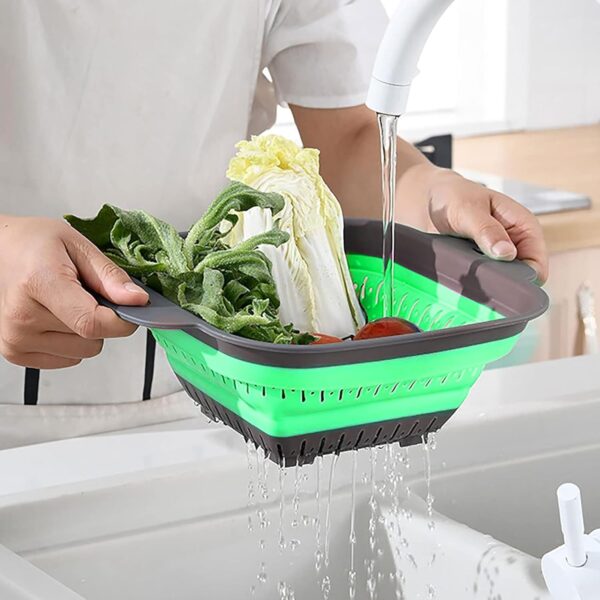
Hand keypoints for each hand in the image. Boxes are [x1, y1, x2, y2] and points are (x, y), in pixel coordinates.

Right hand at [0, 216, 148, 368]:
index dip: (122, 321)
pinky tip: (56, 316)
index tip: (132, 308)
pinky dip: (71, 340)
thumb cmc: (34, 244)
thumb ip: (110, 276)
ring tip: (67, 302)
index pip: (92, 323)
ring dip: (85, 331)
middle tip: (85, 293)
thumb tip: (138, 300)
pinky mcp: (15, 352)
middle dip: (102, 319)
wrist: (0, 251)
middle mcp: (22, 317)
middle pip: (92, 340)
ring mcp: (15, 338)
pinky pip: (68, 359)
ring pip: (83, 352)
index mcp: (39, 283)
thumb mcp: (79, 245)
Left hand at [403, 164, 548, 281]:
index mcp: (524, 226)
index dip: (524, 277)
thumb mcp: (468, 210)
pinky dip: (473, 281)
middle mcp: (515, 244)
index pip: (536, 263)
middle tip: (477, 279)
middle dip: (502, 281)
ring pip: (501, 281)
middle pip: (521, 277)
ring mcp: (497, 256)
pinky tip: (459, 276)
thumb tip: (506, 253)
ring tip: (465, 275)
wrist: (428, 199)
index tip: (499, 282)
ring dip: (485, 282)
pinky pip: (483, 280)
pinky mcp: (481, 264)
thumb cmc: (452, 197)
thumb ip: (486, 230)